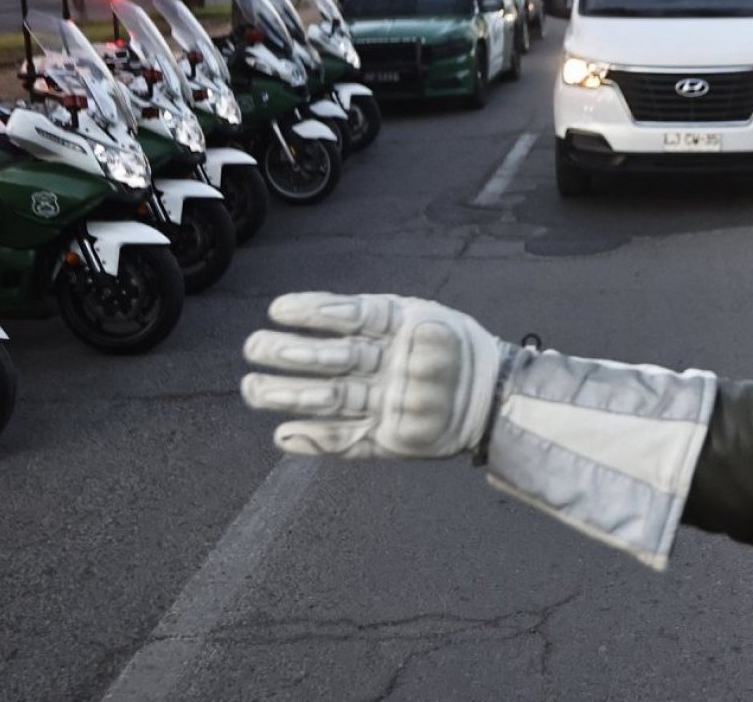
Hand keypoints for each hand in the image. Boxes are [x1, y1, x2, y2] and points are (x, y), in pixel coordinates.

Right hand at [241, 293, 505, 458]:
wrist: (499, 396)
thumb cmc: (464, 349)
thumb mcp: (437, 324)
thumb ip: (406, 328)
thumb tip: (368, 327)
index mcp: (389, 331)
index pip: (345, 318)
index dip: (312, 312)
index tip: (277, 310)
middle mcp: (379, 366)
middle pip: (329, 360)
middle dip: (288, 354)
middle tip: (253, 349)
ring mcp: (381, 403)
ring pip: (330, 399)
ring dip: (290, 393)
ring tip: (252, 388)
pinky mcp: (387, 439)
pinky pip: (348, 442)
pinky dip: (318, 442)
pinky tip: (283, 437)